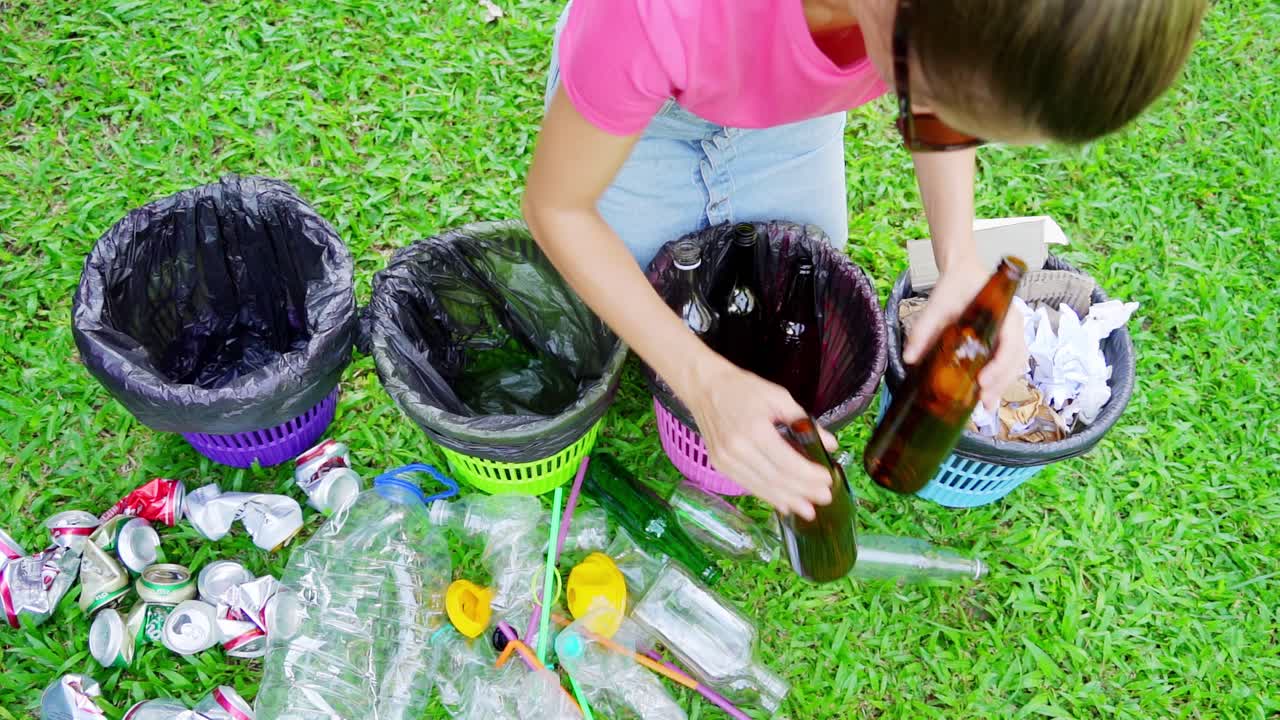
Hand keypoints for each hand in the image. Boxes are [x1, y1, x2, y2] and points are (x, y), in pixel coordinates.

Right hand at [678, 354, 836, 520]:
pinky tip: (784, 504)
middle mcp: (738, 449)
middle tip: (825, 498)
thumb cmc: (742, 388)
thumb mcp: (778, 397)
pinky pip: (748, 485)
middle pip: (776, 478)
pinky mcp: (720, 465)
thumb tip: (829, 444)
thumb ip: (803, 422)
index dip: (809, 475)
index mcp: (754, 429)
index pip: (787, 462)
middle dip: (803, 491)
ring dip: (788, 499)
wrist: (704, 387)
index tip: (827, 479)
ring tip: (808, 509)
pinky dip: (768, 496)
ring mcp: (726, 460)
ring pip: (762, 487)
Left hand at [902, 260, 1027, 409]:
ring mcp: (1011, 334)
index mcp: (1004, 313)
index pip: (1010, 344)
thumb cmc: (954, 285)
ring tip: (985, 404)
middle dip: (1001, 383)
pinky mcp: (1003, 340)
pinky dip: (1000, 378)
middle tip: (983, 402)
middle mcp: (1013, 325)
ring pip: (1015, 364)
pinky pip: (1008, 362)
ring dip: (1002, 385)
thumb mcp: (936, 304)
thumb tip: (909, 359)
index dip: (999, 366)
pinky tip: (986, 394)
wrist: (962, 273)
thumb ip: (923, 330)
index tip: (982, 381)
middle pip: (1016, 360)